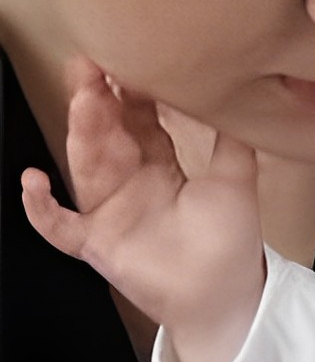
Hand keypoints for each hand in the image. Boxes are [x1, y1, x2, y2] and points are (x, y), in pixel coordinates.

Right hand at [19, 57, 264, 361]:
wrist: (227, 299)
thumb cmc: (230, 244)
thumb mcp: (235, 183)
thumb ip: (232, 143)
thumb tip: (235, 100)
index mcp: (159, 166)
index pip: (137, 120)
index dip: (132, 93)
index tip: (130, 61)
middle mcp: (129, 183)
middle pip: (106, 135)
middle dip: (98, 102)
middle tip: (94, 67)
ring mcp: (108, 212)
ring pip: (85, 165)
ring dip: (81, 133)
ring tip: (82, 101)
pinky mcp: (96, 244)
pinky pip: (58, 226)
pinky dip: (41, 207)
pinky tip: (33, 181)